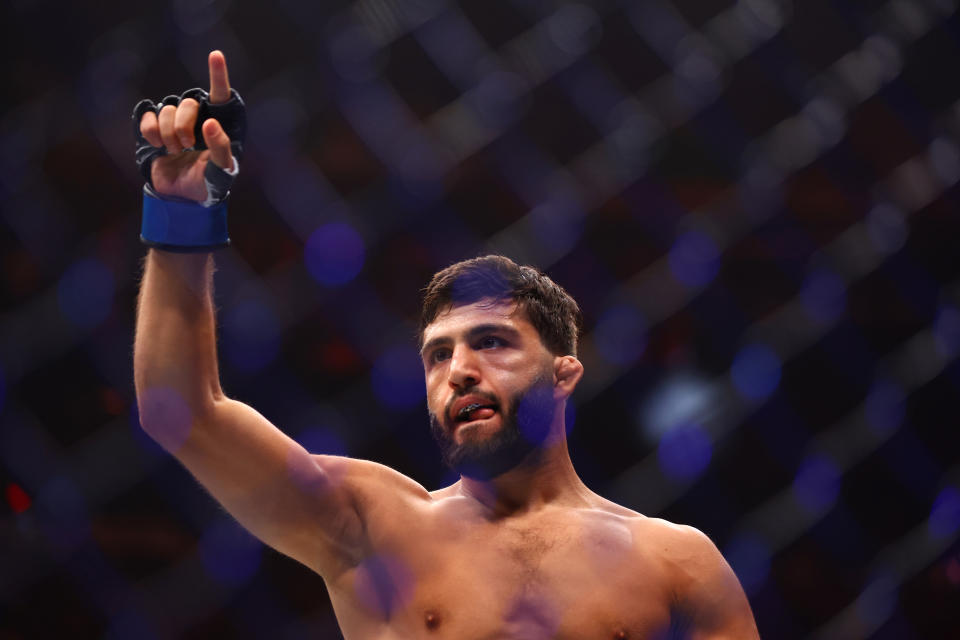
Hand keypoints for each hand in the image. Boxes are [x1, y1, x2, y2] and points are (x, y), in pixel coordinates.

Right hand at [136, 51, 235, 202]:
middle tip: (187, 146)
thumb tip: (209, 124)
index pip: (220, 94)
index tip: (216, 55)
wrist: (184, 195)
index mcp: (219, 122)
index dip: (217, 74)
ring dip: (169, 134)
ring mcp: (175, 120)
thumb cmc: (210, 181)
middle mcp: (198, 116)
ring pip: (167, 109)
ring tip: (176, 151)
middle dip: (184, 126)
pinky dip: (151, 132)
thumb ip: (221, 148)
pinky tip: (158, 146)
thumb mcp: (221, 170)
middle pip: (188, 103)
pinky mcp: (155, 127)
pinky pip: (148, 116)